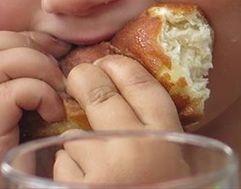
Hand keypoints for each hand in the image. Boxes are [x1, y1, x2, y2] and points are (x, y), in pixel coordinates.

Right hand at [0, 31, 69, 188]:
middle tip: (57, 66)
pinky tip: (53, 113)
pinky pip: (5, 95)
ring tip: (57, 92)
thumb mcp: (2, 138)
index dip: (16, 39)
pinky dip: (37, 93)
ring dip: (36, 67)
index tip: (50, 52)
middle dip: (27, 46)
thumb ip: (14, 106)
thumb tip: (58, 72)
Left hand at [54, 55, 188, 184]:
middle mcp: (133, 148)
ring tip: (93, 157)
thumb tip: (130, 99)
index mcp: (166, 138)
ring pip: (75, 134)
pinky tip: (85, 180)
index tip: (108, 63)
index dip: (120, 67)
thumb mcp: (177, 162)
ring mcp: (102, 169)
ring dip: (78, 141)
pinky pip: (63, 163)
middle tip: (79, 79)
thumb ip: (159, 132)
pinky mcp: (77, 188)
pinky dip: (70, 169)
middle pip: (100, 94)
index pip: (140, 84)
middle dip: (85, 80)